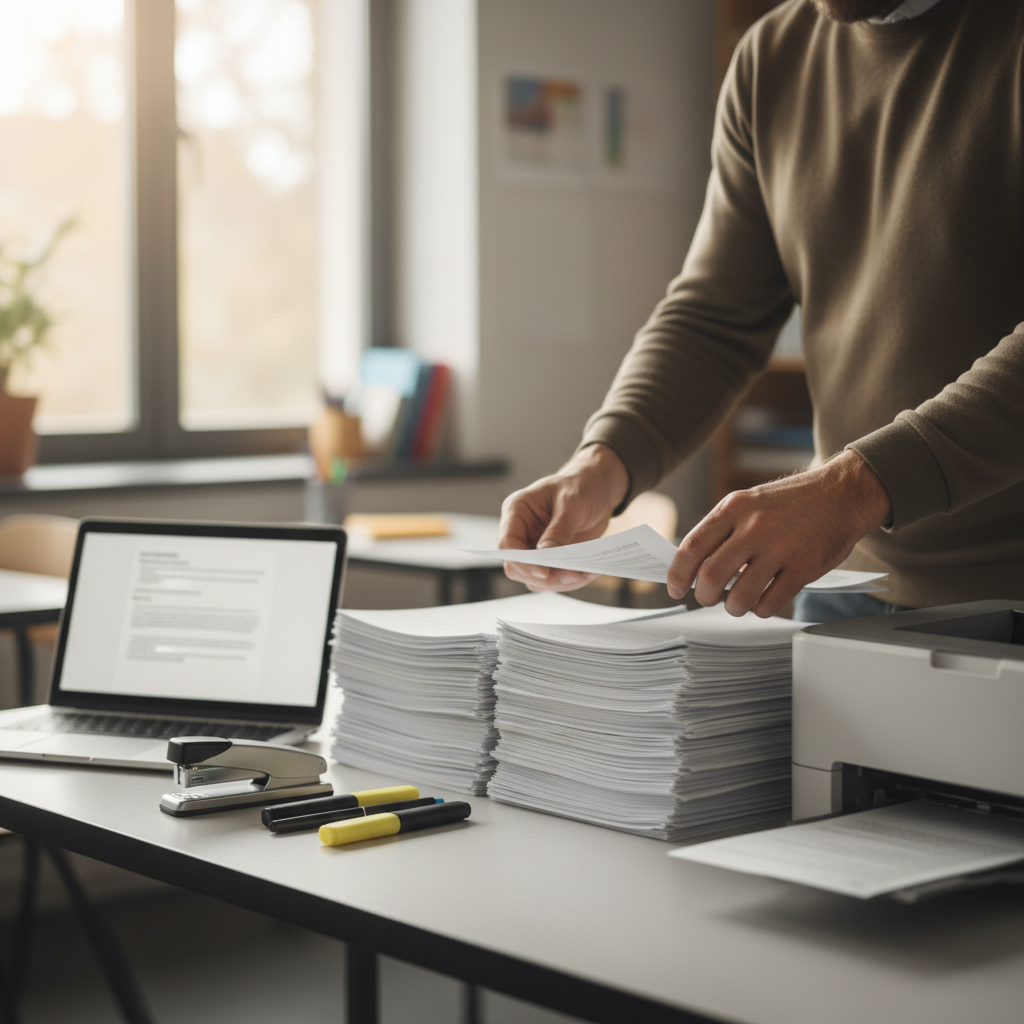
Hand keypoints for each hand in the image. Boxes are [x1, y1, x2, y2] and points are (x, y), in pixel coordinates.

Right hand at [498, 444, 629, 591]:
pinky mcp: (551, 558)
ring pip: (535, 579)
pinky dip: (570, 580)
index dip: (522, 561)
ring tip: (585, 573)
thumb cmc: (581, 486)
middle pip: (518, 568)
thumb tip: (546, 553)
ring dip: (559, 582)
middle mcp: (522, 532)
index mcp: (517, 511)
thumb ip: (559, 529)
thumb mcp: (572, 502)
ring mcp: (535, 548)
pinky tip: (589, 571)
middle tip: (573, 575)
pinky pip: (553, 579)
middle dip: (544, 577)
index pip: (507, 544)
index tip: (545, 571)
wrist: (598, 489)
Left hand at [667, 449, 891, 616]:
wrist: (843, 492)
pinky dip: (760, 610)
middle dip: (704, 596)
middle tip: (708, 598)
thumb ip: (723, 530)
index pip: (692, 547)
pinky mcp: (804, 567)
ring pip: (739, 596)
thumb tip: (694, 566)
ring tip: (737, 604)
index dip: (677, 574)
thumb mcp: (749, 502)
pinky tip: (763, 602)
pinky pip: (770, 603)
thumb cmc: (792, 501)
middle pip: (711, 576)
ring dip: (733, 608)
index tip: (675, 588)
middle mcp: (754, 527)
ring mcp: (780, 548)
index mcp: (733, 508)